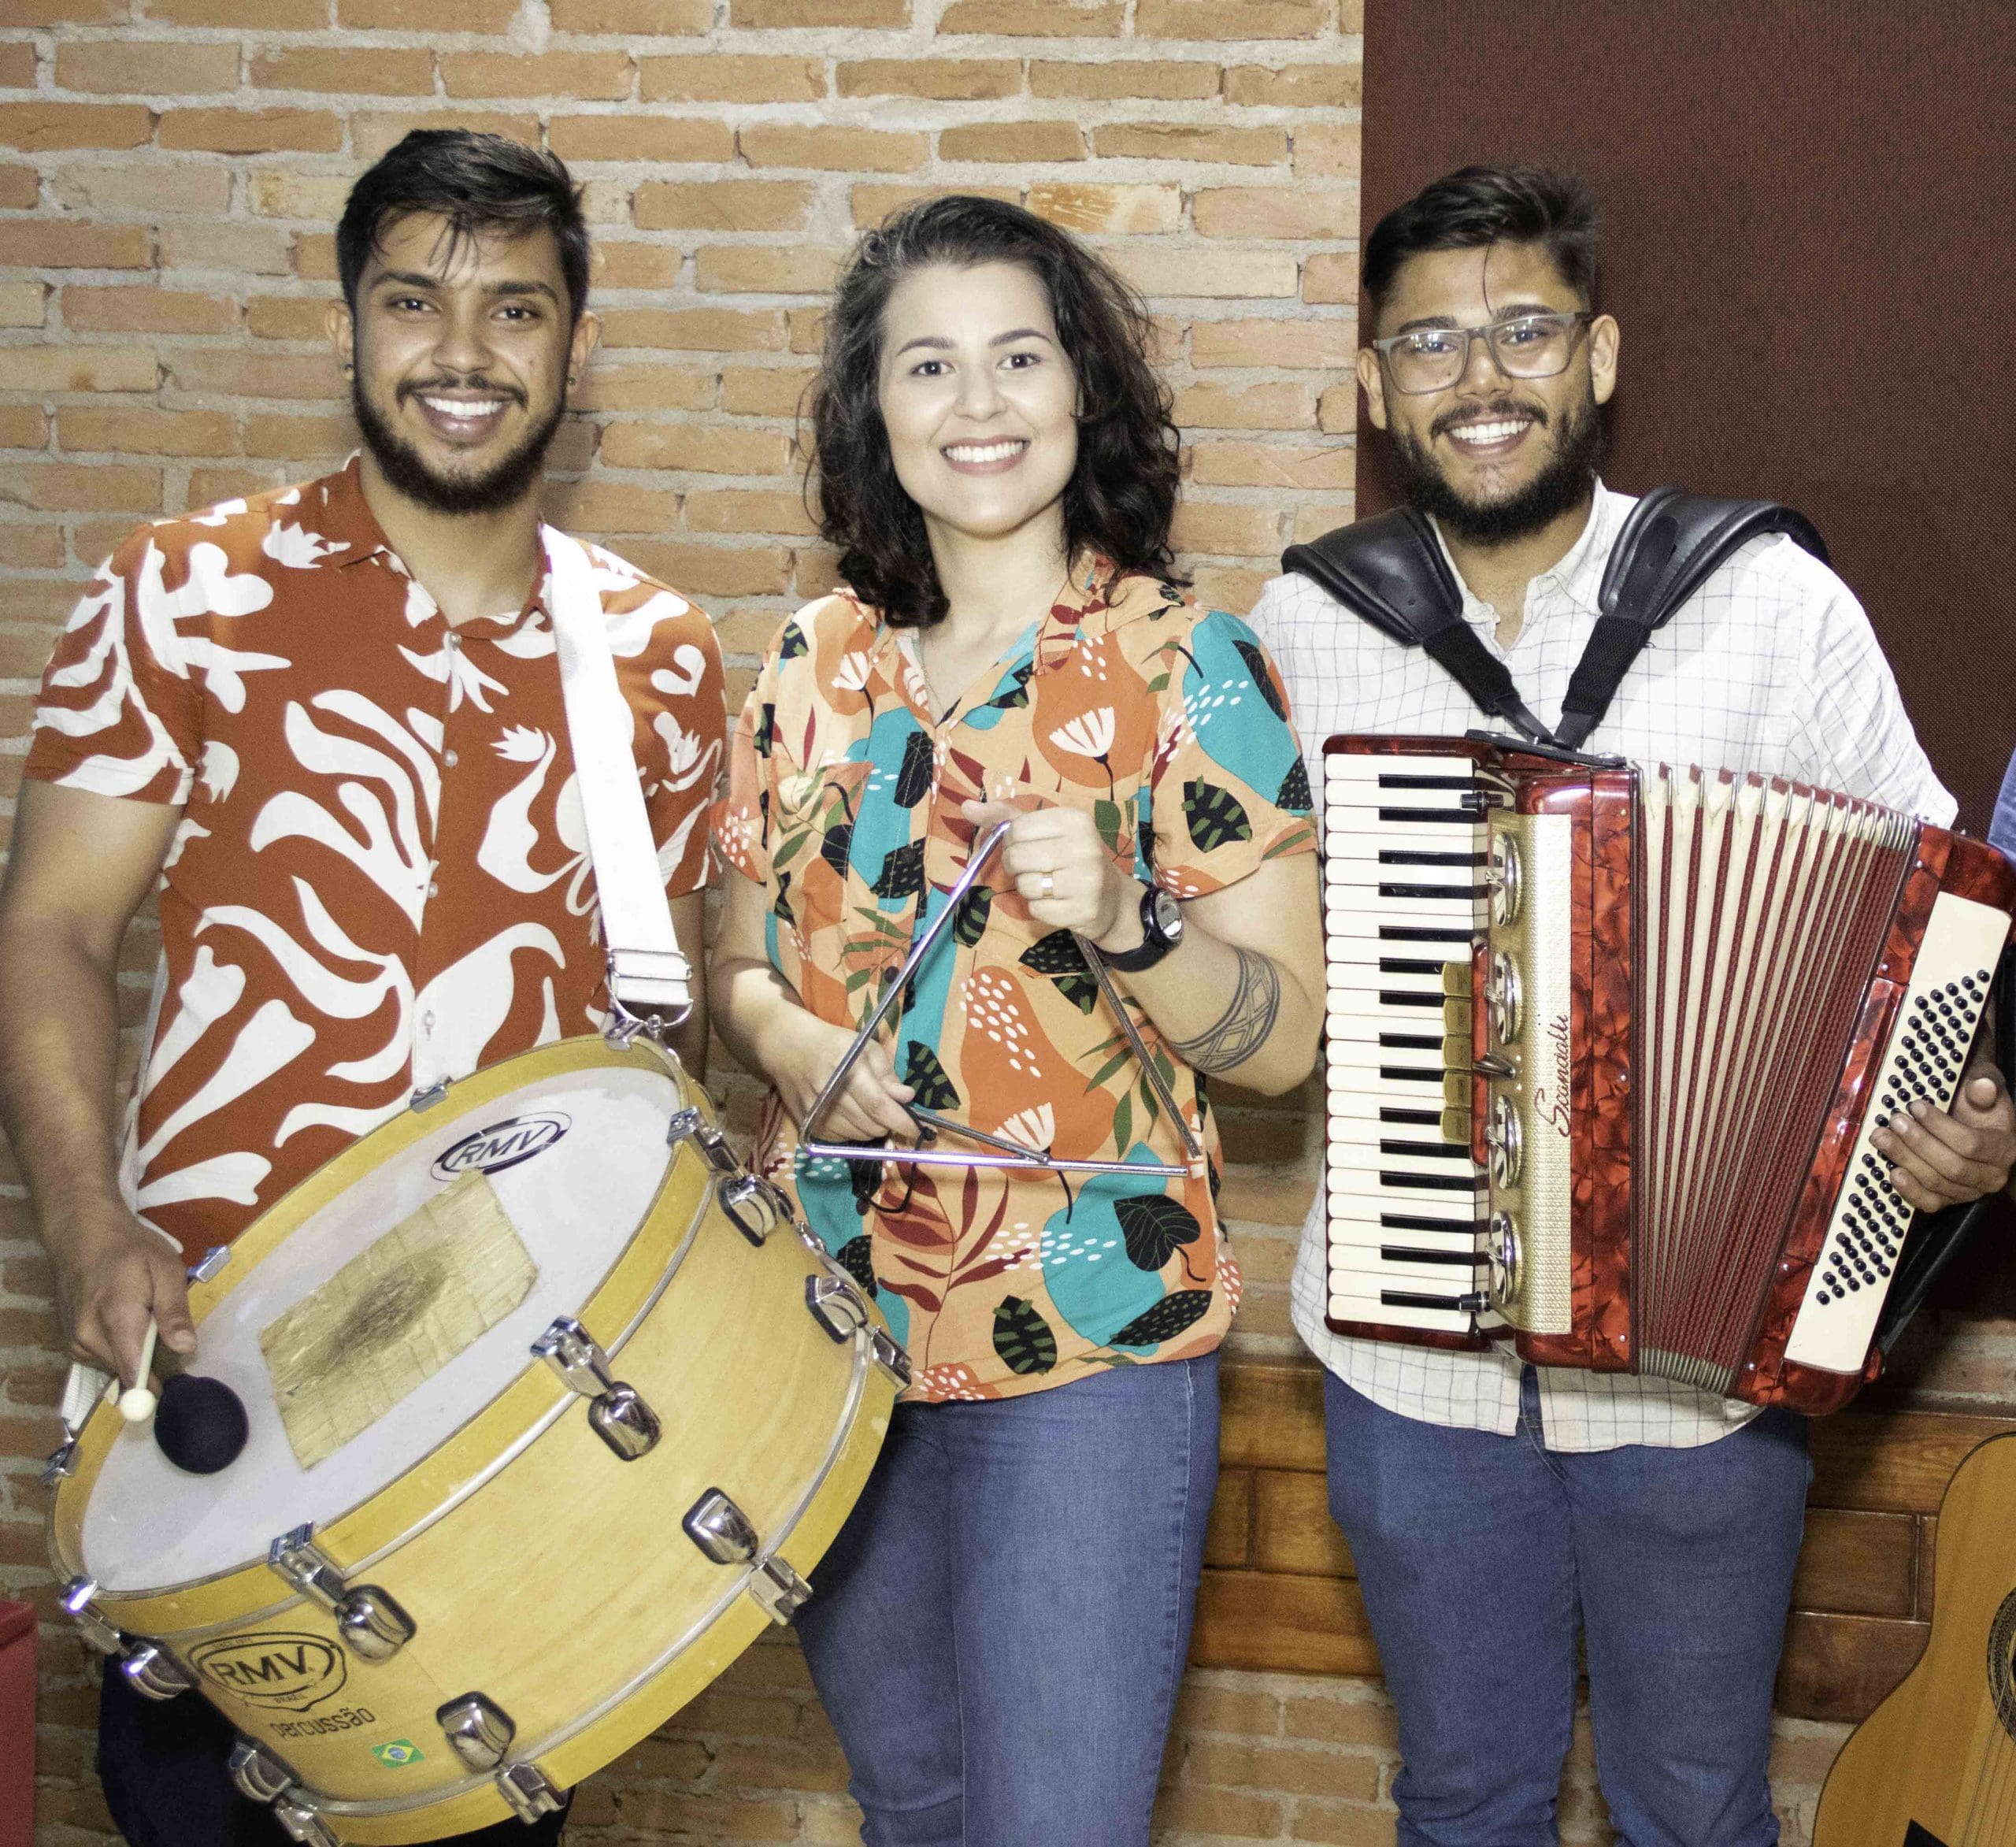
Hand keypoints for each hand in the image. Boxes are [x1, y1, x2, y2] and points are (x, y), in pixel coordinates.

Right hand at [49, 1206, 195, 1387]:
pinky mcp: (70, 1342)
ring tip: (145, 1322)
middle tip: (170, 1339)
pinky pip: (101, 1359)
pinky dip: (118, 1350)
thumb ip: (174, 1310)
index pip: (132, 1370)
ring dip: (134, 1355)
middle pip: (125, 1372)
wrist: (82, 1235)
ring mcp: (74, 1342)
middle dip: (151, 1365)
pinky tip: (127, 1325)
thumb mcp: (165, 1269)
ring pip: (113, 1367)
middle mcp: (87, 1337)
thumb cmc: (130, 1249)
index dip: (155, 1385)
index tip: (176, 1387)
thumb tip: (186, 1348)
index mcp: (115, 1318)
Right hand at [767, 1011, 918, 1146]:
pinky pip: (842, 1140)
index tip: (918, 1130)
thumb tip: (907, 1097)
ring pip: (859, 1136)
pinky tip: (851, 1114)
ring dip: (872, 1127)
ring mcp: (816, 1113)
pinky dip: (854, 1131)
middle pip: (871, 1125)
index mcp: (847, 1070)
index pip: (878, 1106)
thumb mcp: (866, 1047)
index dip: (902, 1122)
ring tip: (868, 1108)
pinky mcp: (808, 1125)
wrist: (788, 1048)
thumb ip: (887, 1074)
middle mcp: (830, 1095)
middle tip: (891, 1109)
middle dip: (889, 1123)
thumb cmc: (833, 1044)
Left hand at [963, 799, 1132, 945]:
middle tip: (1034, 868)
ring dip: (1027, 888)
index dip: (1012, 841)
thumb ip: (1006, 816)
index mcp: (1075, 820)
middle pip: (1016, 857)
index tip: (1028, 846)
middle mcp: (1083, 846)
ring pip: (1024, 885)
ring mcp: (1085, 880)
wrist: (1111, 899)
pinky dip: (1039, 908)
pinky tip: (1057, 902)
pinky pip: (1036, 909)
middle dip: (1015, 867)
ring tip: (1048, 885)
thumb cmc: (1072, 857)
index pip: (1016, 828)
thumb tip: (965, 807)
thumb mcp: (1046, 830)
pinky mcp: (1082, 909)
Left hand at [1870, 1066, 2015, 1210]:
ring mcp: (1970, 1191)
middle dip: (1919, 1143)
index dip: (1940, 1126)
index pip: (1971, 1144)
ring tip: (1883, 1138)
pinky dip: (1910, 1191)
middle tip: (1895, 1122)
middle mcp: (1991, 1176)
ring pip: (1937, 1182)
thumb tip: (1982, 1086)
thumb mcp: (1985, 1087)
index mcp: (2004, 1149)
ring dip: (1906, 1160)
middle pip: (1952, 1166)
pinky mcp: (1949, 1200)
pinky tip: (1893, 1173)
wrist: (1970, 1121)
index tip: (1916, 1106)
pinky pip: (1930, 1203)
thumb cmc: (1976, 1103)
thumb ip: (1985, 1086)